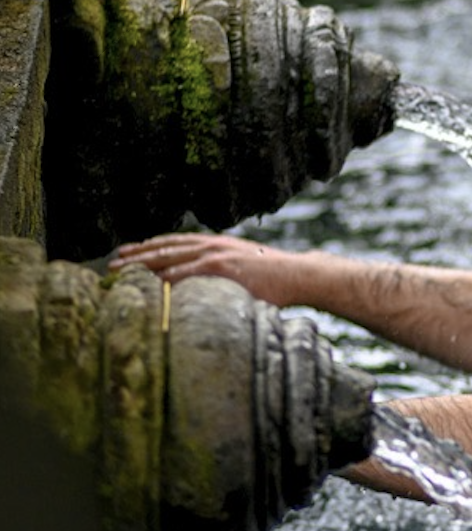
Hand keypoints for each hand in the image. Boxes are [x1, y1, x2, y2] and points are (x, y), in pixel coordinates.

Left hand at [111, 231, 297, 305]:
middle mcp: (212, 244)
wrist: (299, 274)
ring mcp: (217, 254)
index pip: (174, 242)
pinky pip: (190, 272)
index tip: (128, 252)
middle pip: (166, 247)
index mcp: (215, 244)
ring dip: (144, 263)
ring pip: (171, 256)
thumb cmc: (274, 278)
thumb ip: (221, 273)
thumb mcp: (243, 269)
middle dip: (137, 254)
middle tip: (113, 260)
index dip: (149, 246)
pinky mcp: (224, 268)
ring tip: (122, 269)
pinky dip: (169, 276)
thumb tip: (203, 288)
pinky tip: (152, 282)